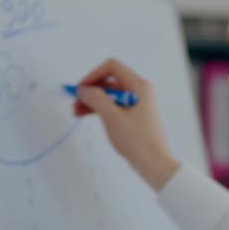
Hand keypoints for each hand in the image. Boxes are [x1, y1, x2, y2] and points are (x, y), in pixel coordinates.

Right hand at [74, 59, 178, 191]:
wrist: (154, 162)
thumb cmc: (137, 140)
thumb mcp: (112, 117)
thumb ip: (95, 98)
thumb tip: (83, 88)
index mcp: (138, 85)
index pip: (111, 67)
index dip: (93, 75)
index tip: (80, 89)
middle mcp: (138, 90)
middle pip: (108, 81)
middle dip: (90, 90)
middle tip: (74, 102)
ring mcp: (136, 102)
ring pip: (108, 94)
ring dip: (91, 101)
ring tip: (76, 112)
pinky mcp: (132, 114)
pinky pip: (112, 105)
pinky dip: (99, 108)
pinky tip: (84, 115)